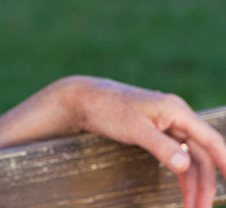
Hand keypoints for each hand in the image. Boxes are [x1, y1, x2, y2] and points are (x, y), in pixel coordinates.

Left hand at [66, 76, 225, 207]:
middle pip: (201, 155)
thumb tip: (184, 165)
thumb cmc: (107, 108)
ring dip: (193, 184)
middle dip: (204, 184)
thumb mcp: (133, 128)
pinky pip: (177, 157)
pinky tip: (183, 192)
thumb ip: (160, 146)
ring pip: (189, 159)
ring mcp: (167, 125)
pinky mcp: (157, 133)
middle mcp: (176, 117)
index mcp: (176, 111)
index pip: (210, 140)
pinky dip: (181, 176)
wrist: (83, 99)